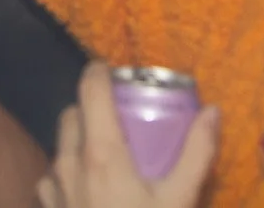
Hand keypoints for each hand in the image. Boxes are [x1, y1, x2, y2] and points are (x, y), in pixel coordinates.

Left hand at [36, 64, 218, 207]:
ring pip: (59, 147)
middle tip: (121, 116)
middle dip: (92, 106)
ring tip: (108, 154)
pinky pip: (51, 179)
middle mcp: (68, 163)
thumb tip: (212, 110)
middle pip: (71, 114)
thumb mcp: (179, 201)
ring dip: (78, 141)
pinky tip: (87, 191)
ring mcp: (53, 191)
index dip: (100, 70)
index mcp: (100, 152)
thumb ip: (197, 154)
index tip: (117, 69)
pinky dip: (67, 173)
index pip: (90, 89)